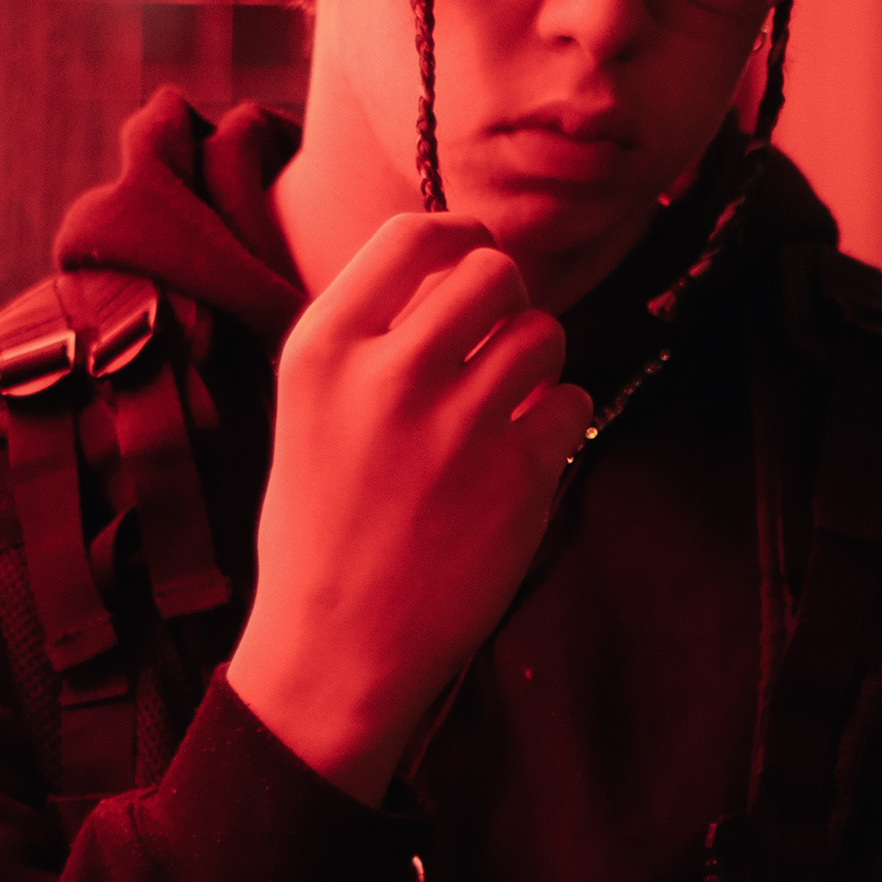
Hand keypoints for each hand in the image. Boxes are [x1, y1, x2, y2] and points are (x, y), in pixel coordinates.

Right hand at [227, 215, 592, 804]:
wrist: (337, 647)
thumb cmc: (322, 529)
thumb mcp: (309, 410)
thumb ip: (371, 338)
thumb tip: (456, 269)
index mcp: (324, 349)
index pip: (413, 235)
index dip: (460, 237)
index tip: (474, 257)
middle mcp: (389, 374)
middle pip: (494, 273)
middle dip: (510, 300)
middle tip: (499, 341)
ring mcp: (458, 426)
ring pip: (544, 334)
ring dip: (539, 362)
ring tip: (508, 407)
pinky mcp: (518, 478)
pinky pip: (572, 403)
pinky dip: (559, 422)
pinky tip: (523, 457)